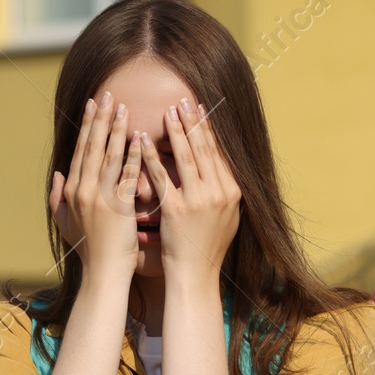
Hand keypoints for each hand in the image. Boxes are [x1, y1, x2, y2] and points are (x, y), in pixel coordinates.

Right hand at [56, 92, 140, 277]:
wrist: (103, 274)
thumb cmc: (89, 251)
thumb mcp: (65, 224)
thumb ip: (58, 199)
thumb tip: (58, 176)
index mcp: (71, 191)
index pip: (80, 150)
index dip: (87, 126)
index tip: (93, 104)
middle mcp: (82, 190)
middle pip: (91, 147)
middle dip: (100, 118)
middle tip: (108, 94)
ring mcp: (99, 198)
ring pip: (107, 156)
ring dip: (116, 129)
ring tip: (123, 108)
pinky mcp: (117, 207)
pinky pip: (125, 175)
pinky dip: (132, 156)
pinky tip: (139, 138)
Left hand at [138, 97, 239, 282]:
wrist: (196, 274)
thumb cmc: (208, 247)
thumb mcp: (228, 216)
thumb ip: (226, 190)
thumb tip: (223, 164)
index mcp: (233, 192)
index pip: (219, 152)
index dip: (209, 128)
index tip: (200, 108)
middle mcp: (219, 193)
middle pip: (204, 149)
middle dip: (193, 122)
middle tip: (183, 100)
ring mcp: (199, 201)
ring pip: (185, 157)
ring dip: (175, 131)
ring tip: (167, 112)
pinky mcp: (178, 209)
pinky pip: (162, 177)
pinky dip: (150, 156)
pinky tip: (142, 140)